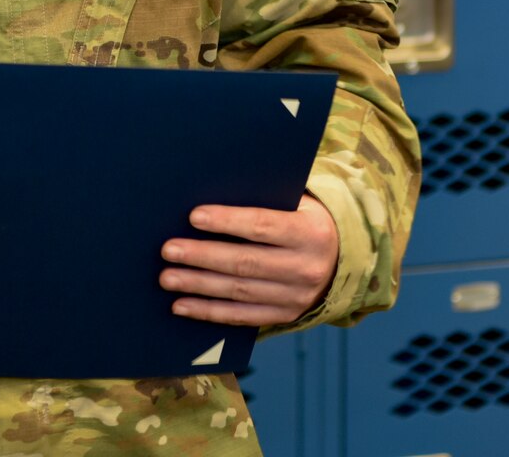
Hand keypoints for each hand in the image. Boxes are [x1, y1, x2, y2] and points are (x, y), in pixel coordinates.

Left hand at [159, 195, 337, 326]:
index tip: (193, 216)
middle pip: (245, 262)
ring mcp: (296, 297)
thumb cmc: (303, 220)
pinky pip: (241, 317)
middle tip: (169, 250)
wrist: (341, 259)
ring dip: (198, 285)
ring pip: (239, 291)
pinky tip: (181, 306)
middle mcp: (306, 268)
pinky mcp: (285, 316)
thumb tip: (211, 191)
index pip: (262, 226)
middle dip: (202, 256)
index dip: (227, 221)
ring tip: (167, 278)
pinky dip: (209, 312)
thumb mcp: (297, 203)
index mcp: (310, 233)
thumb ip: (264, 200)